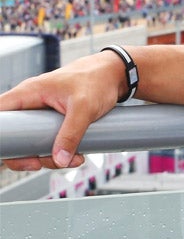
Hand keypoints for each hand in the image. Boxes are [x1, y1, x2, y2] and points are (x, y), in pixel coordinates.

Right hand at [0, 51, 123, 170]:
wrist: (118, 75)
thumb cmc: (99, 80)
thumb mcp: (85, 108)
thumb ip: (71, 134)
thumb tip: (59, 161)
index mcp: (29, 92)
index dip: (0, 134)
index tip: (9, 153)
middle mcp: (31, 103)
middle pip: (12, 136)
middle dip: (26, 155)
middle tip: (41, 163)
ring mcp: (41, 113)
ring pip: (31, 143)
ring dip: (48, 157)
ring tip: (73, 159)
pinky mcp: (53, 121)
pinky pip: (47, 141)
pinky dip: (59, 151)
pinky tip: (76, 155)